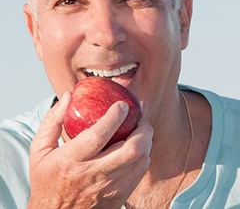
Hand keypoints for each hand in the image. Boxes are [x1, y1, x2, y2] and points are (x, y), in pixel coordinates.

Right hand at [28, 92, 152, 208]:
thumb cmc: (48, 180)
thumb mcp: (40, 150)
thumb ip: (53, 121)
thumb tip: (68, 96)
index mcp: (71, 160)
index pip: (98, 135)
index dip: (114, 117)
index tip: (122, 104)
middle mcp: (93, 175)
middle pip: (130, 150)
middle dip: (142, 129)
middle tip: (140, 118)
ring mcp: (109, 188)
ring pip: (140, 160)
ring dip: (146, 141)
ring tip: (141, 129)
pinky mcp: (119, 195)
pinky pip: (140, 171)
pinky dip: (144, 155)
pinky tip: (139, 146)